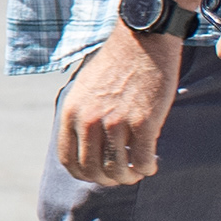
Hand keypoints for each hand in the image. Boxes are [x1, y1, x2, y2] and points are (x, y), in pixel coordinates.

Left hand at [57, 27, 184, 184]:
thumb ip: (80, 116)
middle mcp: (88, 120)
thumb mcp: (83, 90)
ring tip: (138, 172)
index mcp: (70, 113)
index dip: (84, 174)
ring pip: (118, 169)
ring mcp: (115, 122)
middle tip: (122, 177)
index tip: (98, 175)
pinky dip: (147, 168)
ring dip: (129, 177)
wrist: (141, 40)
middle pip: (92, 170)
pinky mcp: (143, 121)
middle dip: (108, 180)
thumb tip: (83, 144)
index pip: (68, 160)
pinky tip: (151, 164)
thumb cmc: (116, 65)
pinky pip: (142, 160)